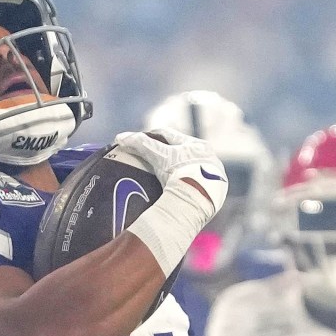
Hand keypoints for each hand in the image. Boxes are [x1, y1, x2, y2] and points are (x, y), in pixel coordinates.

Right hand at [111, 128, 229, 220]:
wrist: (198, 199)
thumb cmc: (179, 173)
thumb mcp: (159, 157)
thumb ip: (141, 145)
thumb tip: (120, 137)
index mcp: (197, 145)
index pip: (170, 136)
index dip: (151, 136)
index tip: (138, 141)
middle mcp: (209, 158)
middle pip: (182, 152)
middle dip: (167, 154)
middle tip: (149, 160)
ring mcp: (215, 177)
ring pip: (191, 169)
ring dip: (178, 171)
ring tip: (163, 179)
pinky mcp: (215, 195)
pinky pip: (197, 188)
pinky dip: (187, 187)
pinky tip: (179, 193)